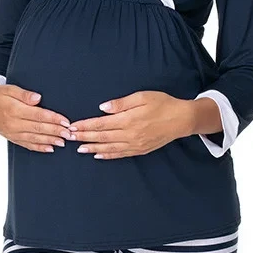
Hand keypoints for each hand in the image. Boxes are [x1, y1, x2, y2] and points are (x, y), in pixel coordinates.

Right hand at [0, 82, 71, 151]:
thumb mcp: (8, 89)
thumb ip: (23, 94)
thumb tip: (38, 98)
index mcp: (14, 110)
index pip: (38, 115)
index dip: (53, 119)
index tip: (65, 121)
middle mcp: (13, 124)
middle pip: (38, 128)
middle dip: (55, 131)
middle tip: (70, 134)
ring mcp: (13, 133)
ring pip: (34, 138)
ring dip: (50, 140)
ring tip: (63, 142)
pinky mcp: (12, 138)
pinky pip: (27, 145)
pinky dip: (39, 148)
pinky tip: (50, 149)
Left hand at [67, 91, 193, 159]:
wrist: (182, 120)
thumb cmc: (163, 104)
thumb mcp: (142, 96)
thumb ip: (121, 103)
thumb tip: (103, 108)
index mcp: (128, 119)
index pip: (101, 124)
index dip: (85, 126)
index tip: (73, 127)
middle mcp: (130, 134)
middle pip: (102, 136)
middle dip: (84, 137)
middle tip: (70, 138)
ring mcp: (134, 144)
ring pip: (108, 147)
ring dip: (92, 148)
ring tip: (79, 149)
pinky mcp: (140, 150)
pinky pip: (120, 154)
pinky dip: (107, 155)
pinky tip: (98, 154)